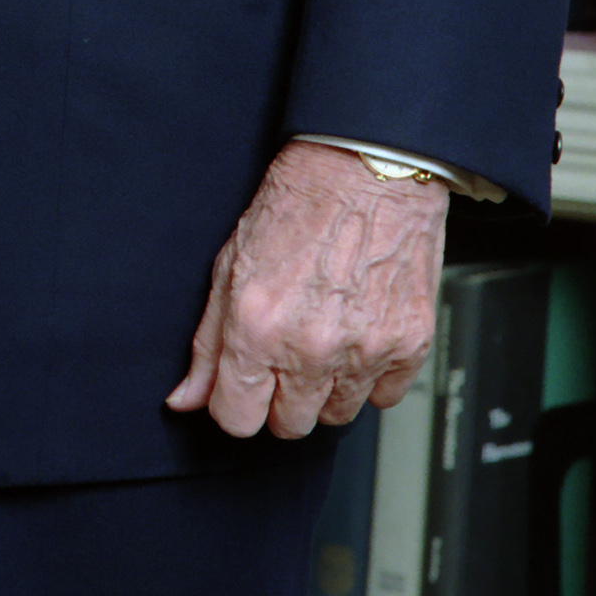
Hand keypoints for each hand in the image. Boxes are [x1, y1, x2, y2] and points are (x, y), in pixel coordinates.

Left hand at [168, 139, 448, 440]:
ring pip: (336, 416)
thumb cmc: (297, 204)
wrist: (365, 169)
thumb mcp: (230, 264)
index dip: (234, 402)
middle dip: (279, 397)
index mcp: (257, 328)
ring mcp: (365, 352)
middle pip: (288, 426)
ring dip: (325, 388)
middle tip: (283, 352)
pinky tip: (357, 333)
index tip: (240, 385)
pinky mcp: (409, 346)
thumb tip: (185, 397)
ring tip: (322, 336)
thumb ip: (207, 342)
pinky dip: (370, 375)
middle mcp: (311, 349)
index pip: (236, 419)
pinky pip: (384, 397)